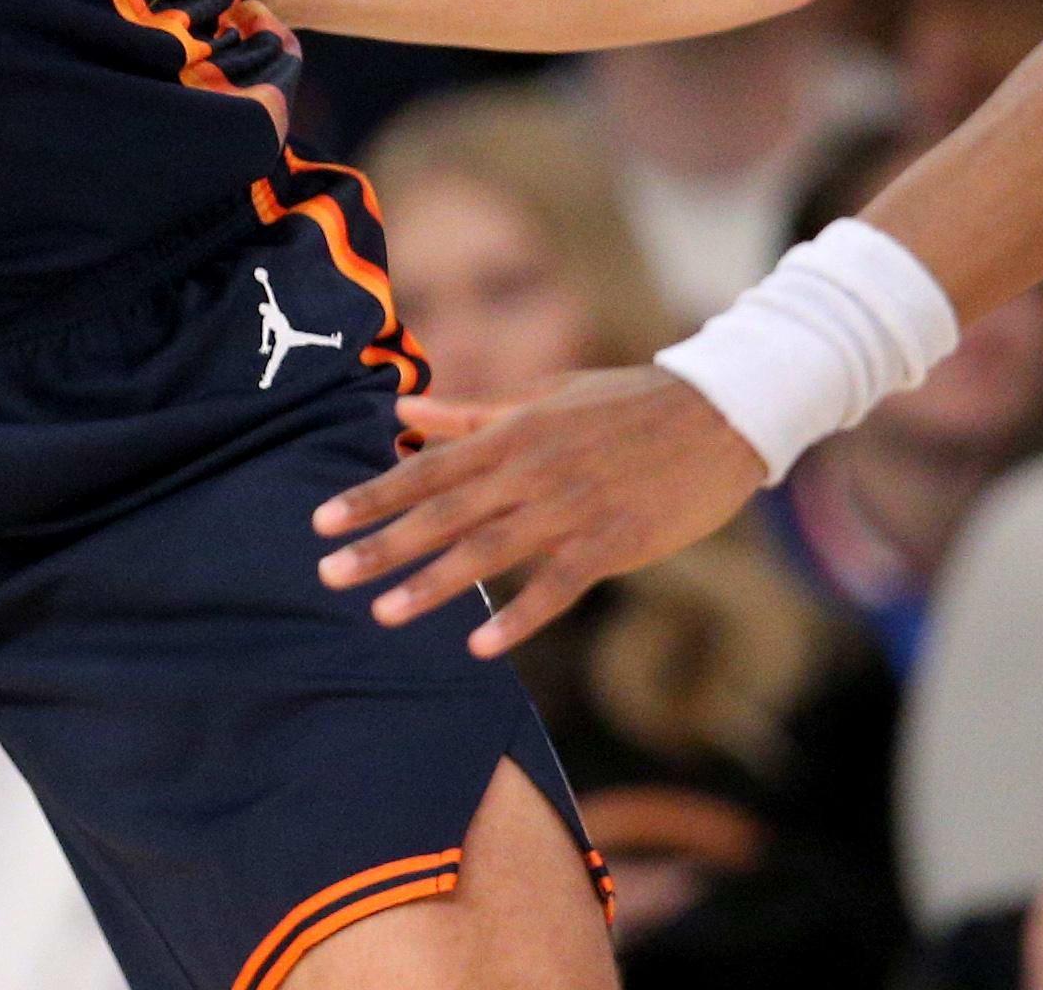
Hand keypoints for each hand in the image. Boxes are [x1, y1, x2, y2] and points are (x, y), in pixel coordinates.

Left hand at [311, 366, 767, 655]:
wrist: (719, 415)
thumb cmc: (626, 403)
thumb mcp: (545, 397)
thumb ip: (470, 413)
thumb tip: (402, 411)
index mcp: (515, 431)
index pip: (427, 467)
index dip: (373, 494)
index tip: (323, 521)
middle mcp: (534, 469)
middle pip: (444, 511)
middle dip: (383, 544)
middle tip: (328, 573)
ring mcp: (573, 508)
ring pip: (489, 551)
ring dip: (433, 584)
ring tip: (383, 613)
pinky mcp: (613, 543)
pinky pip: (557, 588)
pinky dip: (519, 617)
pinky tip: (481, 646)